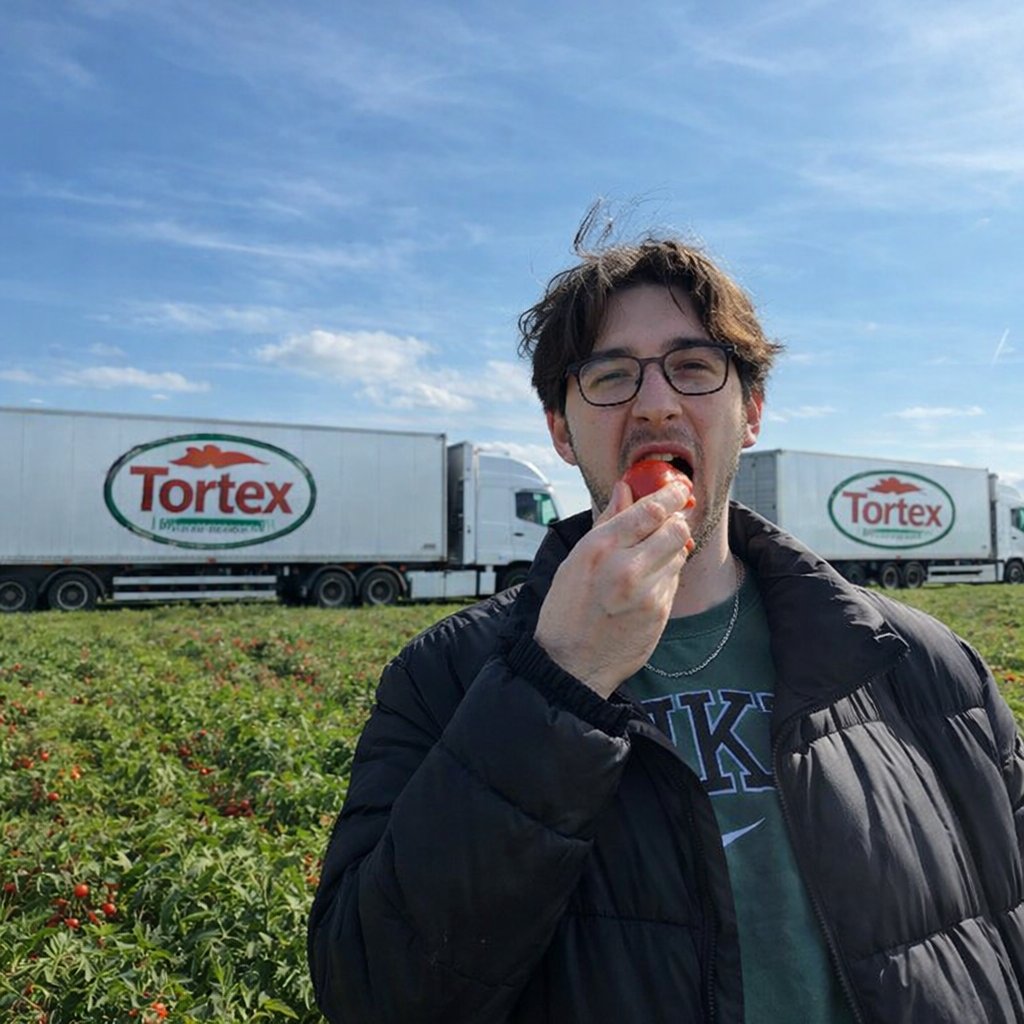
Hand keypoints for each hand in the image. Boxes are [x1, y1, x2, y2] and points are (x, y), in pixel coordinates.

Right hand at [534, 478, 694, 698]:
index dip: (671, 494)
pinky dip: (666, 575)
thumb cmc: (566, 610)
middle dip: (677, 520)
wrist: (570, 663)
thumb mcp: (576, 559)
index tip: (679, 487)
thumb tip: (625, 490)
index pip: (650, 510)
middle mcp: (626, 567)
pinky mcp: (660, 612)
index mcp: (600, 548)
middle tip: (673, 517)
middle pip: (676, 528)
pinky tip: (645, 583)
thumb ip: (606, 522)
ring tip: (650, 556)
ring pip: (679, 553)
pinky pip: (674, 580)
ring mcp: (647, 592)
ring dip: (671, 548)